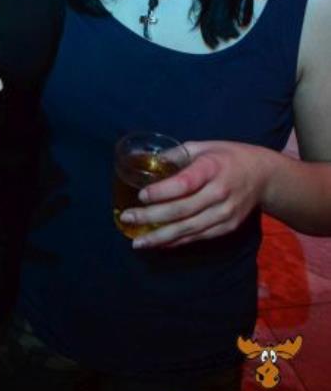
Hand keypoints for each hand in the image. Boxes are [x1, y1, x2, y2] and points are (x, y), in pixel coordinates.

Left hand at [119, 141, 276, 248]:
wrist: (264, 176)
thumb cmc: (228, 156)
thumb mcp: (204, 146)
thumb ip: (177, 154)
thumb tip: (149, 161)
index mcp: (212, 168)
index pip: (184, 183)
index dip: (161, 192)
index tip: (140, 196)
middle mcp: (219, 193)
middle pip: (182, 210)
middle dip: (151, 217)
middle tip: (128, 219)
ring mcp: (225, 213)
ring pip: (189, 229)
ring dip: (161, 237)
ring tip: (138, 242)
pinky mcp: (228, 227)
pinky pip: (199, 237)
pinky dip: (178, 242)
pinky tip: (160, 244)